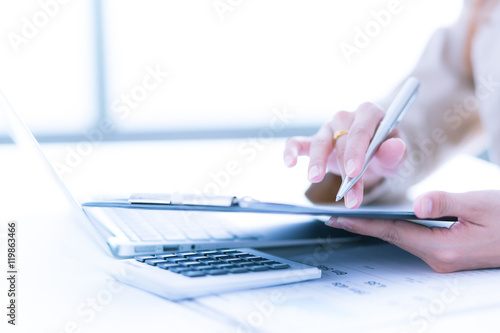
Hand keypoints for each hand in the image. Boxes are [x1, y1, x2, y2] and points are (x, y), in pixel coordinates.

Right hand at [283, 102, 406, 207]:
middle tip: (346, 194)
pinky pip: (298, 142)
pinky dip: (292, 150)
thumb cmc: (385, 153)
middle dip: (344, 170)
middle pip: (342, 142)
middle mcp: (346, 117)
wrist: (374, 155)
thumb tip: (395, 146)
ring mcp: (328, 128)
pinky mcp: (314, 140)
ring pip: (320, 142)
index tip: (354, 171)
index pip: (361, 131)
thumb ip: (395, 153)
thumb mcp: (396, 156)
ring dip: (317, 162)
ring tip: (314, 178)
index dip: (356, 151)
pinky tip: (290, 163)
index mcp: (369, 113)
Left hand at [326, 190, 499, 271]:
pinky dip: (396, 228)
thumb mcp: (481, 205)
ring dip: (378, 227)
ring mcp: (443, 259)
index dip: (363, 224)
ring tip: (353, 217)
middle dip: (363, 226)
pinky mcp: (448, 254)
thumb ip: (447, 203)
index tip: (337, 219)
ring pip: (403, 239)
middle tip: (334, 217)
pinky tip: (386, 220)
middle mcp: (439, 259)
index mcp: (443, 249)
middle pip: (393, 237)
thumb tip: (419, 204)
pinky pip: (415, 240)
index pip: (393, 232)